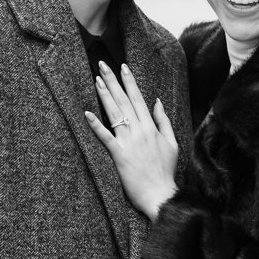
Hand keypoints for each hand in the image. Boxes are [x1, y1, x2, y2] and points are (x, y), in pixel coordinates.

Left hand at [84, 63, 178, 220]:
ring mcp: (128, 142)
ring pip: (114, 114)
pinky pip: (105, 137)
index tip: (122, 67)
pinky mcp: (118, 155)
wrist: (160, 194)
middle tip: (102, 64)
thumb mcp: (172, 143)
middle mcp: (139, 130)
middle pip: (124, 101)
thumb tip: (157, 102)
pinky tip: (87, 113)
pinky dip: (96, 125)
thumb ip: (164, 121)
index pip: (138, 98)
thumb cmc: (165, 171)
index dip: (129, 81)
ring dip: (104, 95)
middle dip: (112, 81)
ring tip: (96, 79)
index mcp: (151, 127)